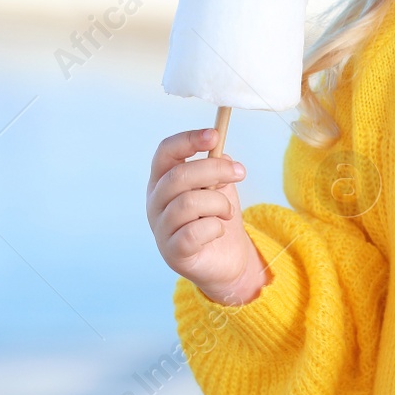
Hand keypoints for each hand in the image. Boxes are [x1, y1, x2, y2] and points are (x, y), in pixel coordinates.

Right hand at [147, 128, 267, 305]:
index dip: (188, 140)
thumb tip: (219, 153)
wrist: (226, 259)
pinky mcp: (173, 253)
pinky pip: (194, 232)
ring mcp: (161, 229)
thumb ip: (216, 166)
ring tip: (227, 211)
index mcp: (163, 180)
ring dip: (219, 203)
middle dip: (215, 169)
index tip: (215, 135)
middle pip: (179, 176)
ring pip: (189, 203)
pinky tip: (219, 229)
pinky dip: (215, 227)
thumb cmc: (217, 217)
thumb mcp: (219, 185)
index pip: (165, 152)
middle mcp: (155, 202)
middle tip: (239, 172)